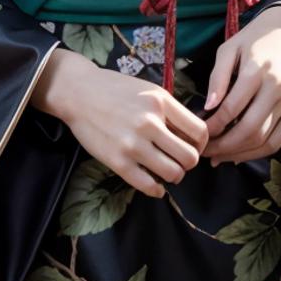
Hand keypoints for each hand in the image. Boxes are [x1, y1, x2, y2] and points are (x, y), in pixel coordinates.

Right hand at [30, 49, 207, 197]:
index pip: (199, 131)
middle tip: (180, 160)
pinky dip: (157, 190)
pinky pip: (148, 185)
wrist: (78, 93)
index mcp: (161, 102)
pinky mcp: (118, 161)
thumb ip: (170, 111)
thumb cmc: (116, 90)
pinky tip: (156, 186)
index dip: (201, 144)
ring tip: (167, 170)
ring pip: (173, 173)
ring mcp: (133, 144)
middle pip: (190, 157)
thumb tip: (191, 136)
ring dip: (175, 176)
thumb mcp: (149, 91)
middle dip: (189, 162)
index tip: (194, 146)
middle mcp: (150, 123)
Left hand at [202, 7, 280, 164]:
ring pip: (265, 140)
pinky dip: (257, 153)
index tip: (198, 135)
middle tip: (205, 152)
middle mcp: (278, 89)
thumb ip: (217, 78)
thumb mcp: (227, 50)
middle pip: (250, 130)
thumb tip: (208, 107)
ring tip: (218, 157)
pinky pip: (278, 141)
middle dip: (224, 146)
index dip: (213, 126)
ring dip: (239, 154)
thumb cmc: (252, 40)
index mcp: (258, 71)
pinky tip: (238, 155)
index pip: (232, 108)